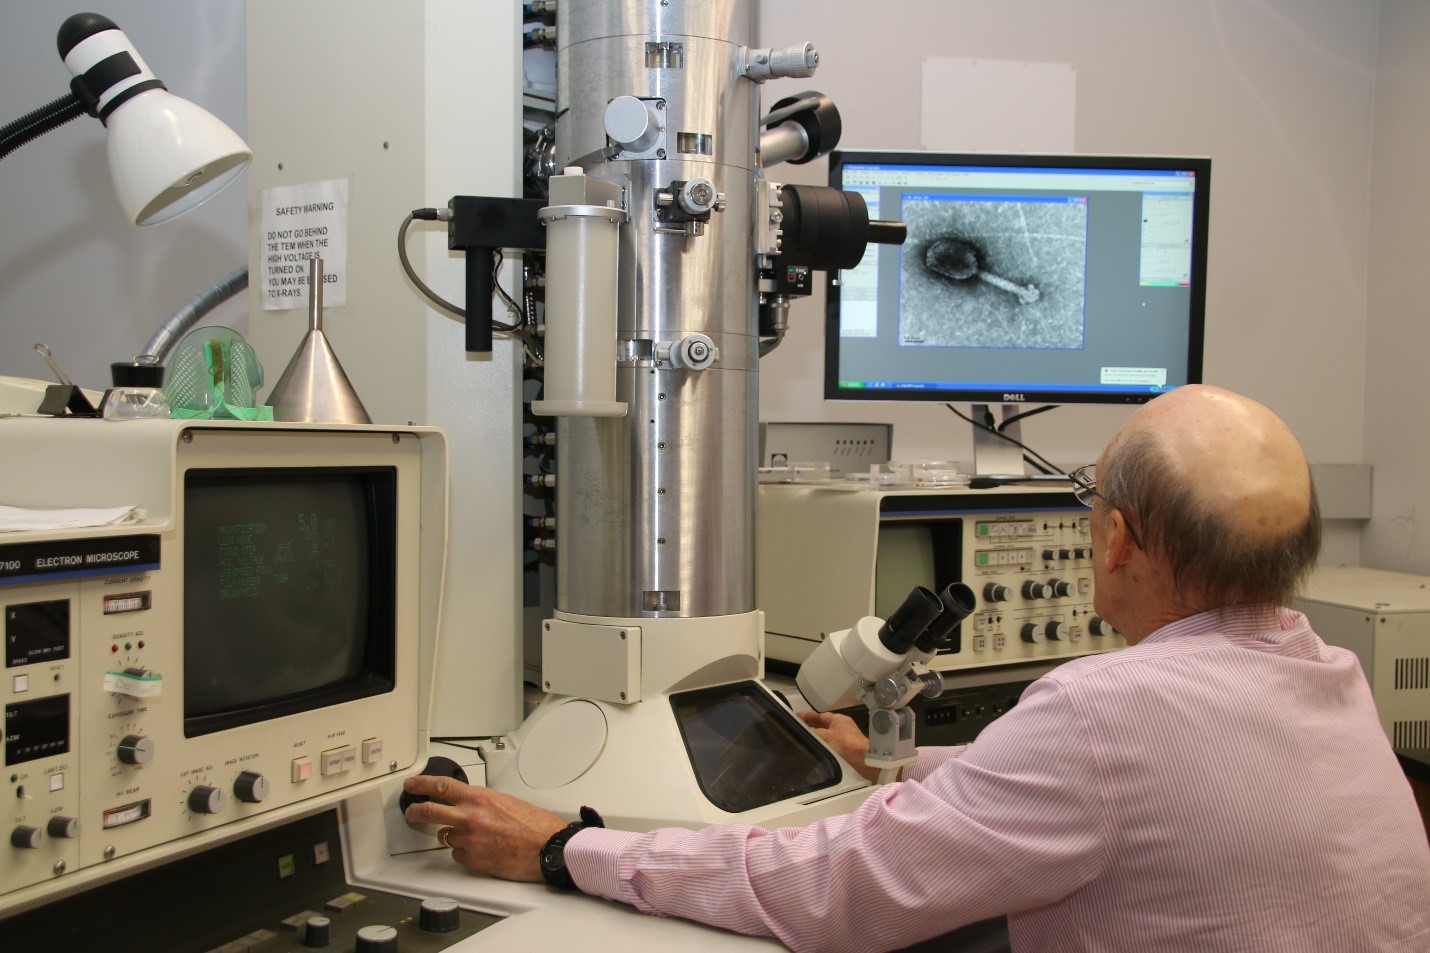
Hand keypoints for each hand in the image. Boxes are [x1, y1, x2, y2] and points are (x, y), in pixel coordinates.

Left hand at [403, 774, 566, 881]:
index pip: (442, 786)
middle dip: (415, 811)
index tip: (412, 784)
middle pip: (430, 812)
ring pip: (445, 836)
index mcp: (480, 798)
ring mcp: (469, 840)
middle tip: (411, 811)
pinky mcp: (472, 860)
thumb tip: (469, 804)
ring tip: (472, 835)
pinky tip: (480, 848)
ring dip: (453, 835)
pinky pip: (457, 854)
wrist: (546, 848)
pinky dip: (464, 851)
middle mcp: (471, 818)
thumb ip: (482, 802)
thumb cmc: (534, 825)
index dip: (422, 784)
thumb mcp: (506, 801)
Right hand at [798, 710, 881, 782]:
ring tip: (802, 743)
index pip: (818, 715)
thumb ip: (812, 733)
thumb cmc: (848, 745)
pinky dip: (822, 748)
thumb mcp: (826, 736)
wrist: (865, 762)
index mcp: (838, 719)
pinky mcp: (845, 751)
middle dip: (810, 728)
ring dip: (815, 739)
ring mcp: (844, 739)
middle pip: (821, 726)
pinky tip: (815, 753)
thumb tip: (803, 733)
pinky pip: (829, 747)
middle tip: (796, 731)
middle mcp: (841, 728)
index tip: (795, 718)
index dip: (806, 716)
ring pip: (825, 737)